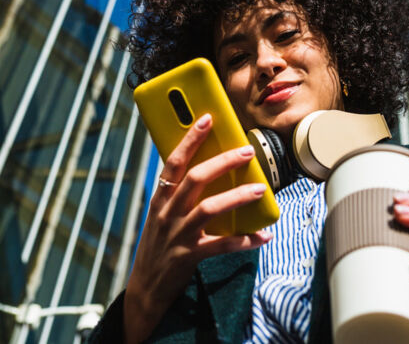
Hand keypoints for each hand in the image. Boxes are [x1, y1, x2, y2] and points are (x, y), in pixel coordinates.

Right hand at [123, 114, 271, 342]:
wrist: (145, 289)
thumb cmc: (158, 247)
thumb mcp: (161, 217)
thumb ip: (178, 196)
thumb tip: (208, 170)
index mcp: (160, 199)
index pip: (174, 162)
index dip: (190, 139)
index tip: (207, 119)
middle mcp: (167, 213)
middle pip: (195, 179)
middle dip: (223, 162)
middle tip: (247, 151)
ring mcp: (178, 235)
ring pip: (209, 208)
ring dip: (237, 197)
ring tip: (260, 189)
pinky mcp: (189, 256)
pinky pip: (221, 245)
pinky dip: (245, 241)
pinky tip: (263, 236)